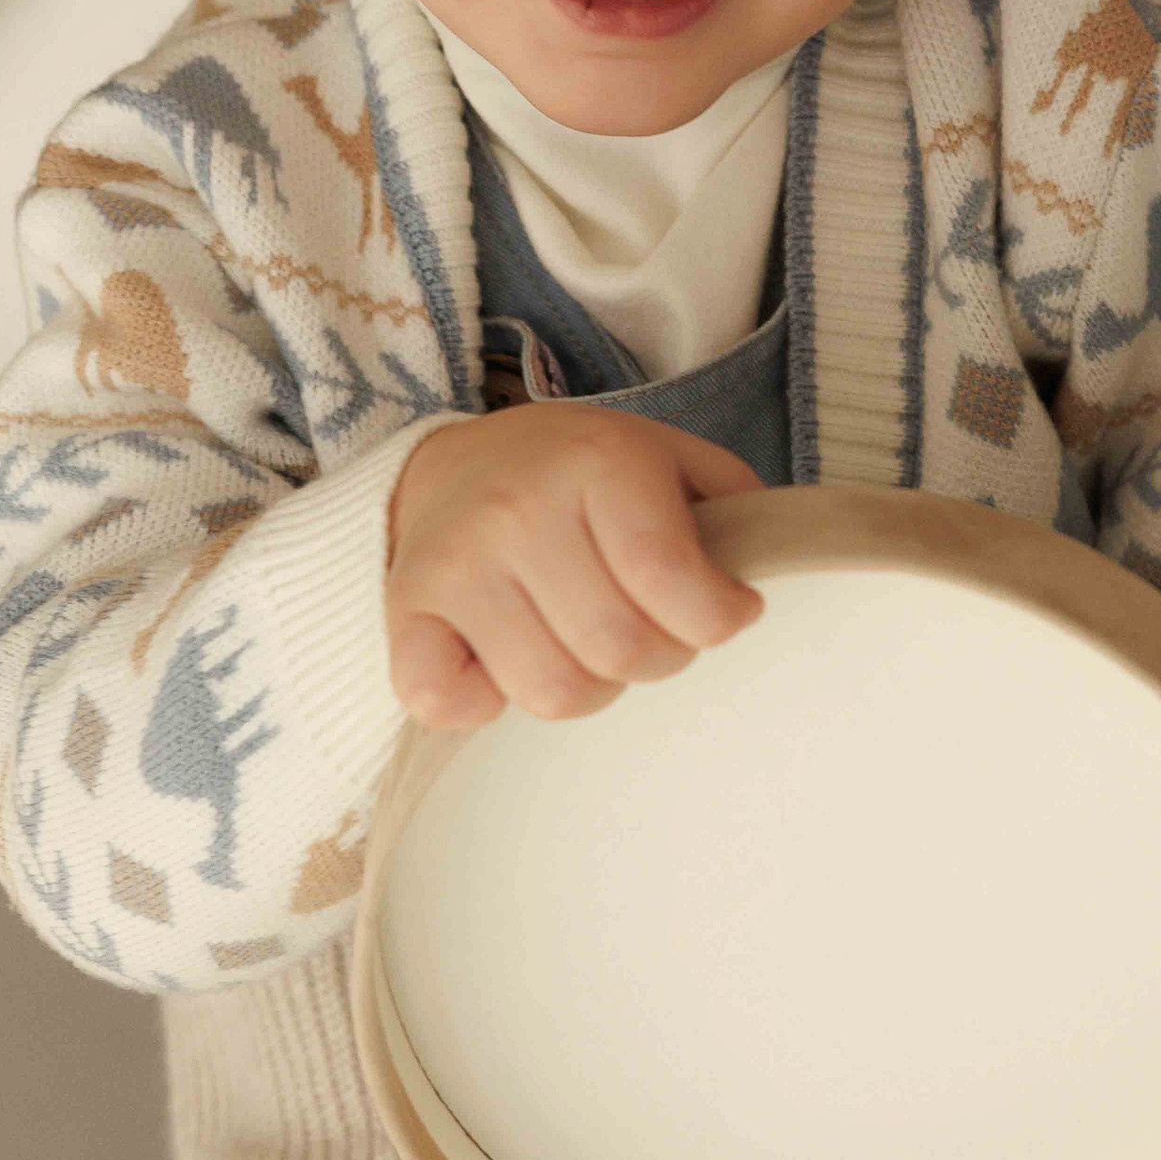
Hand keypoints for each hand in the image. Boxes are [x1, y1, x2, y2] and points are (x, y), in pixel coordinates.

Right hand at [386, 402, 764, 731]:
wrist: (453, 463)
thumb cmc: (577, 473)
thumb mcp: (667, 456)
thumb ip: (732, 504)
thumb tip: (755, 573)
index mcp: (597, 462)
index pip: (671, 581)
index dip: (718, 618)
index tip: (726, 610)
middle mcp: (518, 510)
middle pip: (620, 650)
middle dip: (659, 655)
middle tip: (650, 625)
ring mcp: (455, 564)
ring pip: (552, 692)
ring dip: (588, 685)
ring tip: (584, 638)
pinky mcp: (405, 612)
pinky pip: (446, 703)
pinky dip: (484, 703)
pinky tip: (505, 658)